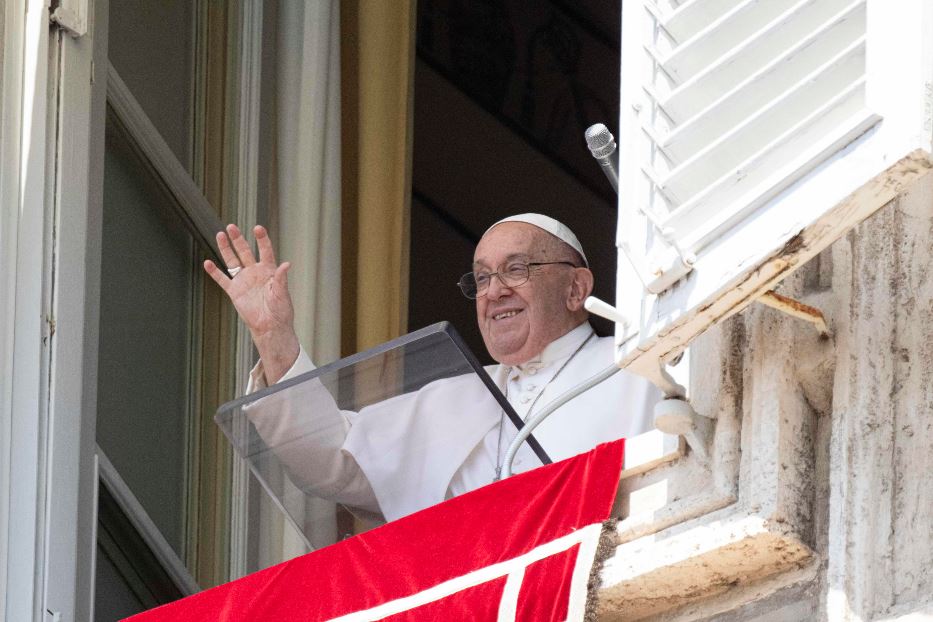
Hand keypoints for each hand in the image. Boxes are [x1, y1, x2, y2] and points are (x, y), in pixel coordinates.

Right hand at [204, 224, 299, 383]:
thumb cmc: (281, 310)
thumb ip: (282, 279)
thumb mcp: (282, 293)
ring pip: (232, 261)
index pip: (265, 251)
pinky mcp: (234, 291)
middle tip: (232, 227)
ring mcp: (244, 280)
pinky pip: (223, 280)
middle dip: (238, 239)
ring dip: (226, 249)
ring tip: (220, 235)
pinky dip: (215, 272)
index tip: (258, 228)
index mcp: (269, 270)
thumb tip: (286, 264)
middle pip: (245, 252)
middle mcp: (255, 272)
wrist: (270, 326)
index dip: (262, 240)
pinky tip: (208, 263)